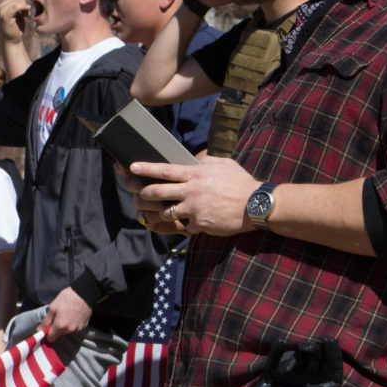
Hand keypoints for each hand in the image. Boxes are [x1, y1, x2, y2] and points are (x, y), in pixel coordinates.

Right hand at [0, 0, 32, 45]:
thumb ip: (20, 3)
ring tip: (26, 15)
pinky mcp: (5, 16)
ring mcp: (2, 11)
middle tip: (27, 13)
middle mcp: (1, 6)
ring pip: (17, 1)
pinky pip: (15, 7)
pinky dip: (23, 8)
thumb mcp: (20, 13)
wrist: (12, 40)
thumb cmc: (17, 27)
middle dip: (25, 2)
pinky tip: (27, 14)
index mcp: (4, 4)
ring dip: (24, 7)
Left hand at [40, 288, 91, 341]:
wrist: (84, 293)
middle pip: (60, 334)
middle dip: (58, 327)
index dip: (48, 333)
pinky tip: (74, 314)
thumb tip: (39, 329)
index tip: (48, 327)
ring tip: (68, 314)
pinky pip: (75, 328)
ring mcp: (78, 328)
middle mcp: (69, 330)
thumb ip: (46, 320)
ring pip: (68, 331)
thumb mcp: (53, 307)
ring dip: (66, 325)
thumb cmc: (67, 298)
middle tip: (59, 316)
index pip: (51, 338)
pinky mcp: (84, 326)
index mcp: (60, 326)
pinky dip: (74, 323)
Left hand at [126, 156, 258, 235]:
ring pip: (167, 212)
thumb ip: (206, 162)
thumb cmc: (240, 183)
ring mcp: (194, 209)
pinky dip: (186, 225)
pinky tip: (193, 223)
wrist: (256, 205)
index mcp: (196, 174)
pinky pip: (185, 226)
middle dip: (143, 193)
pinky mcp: (199, 225)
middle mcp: (192, 190)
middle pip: (158, 192)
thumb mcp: (224, 164)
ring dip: (161, 212)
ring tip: (161, 212)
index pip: (165, 170)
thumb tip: (196, 161)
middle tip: (137, 194)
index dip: (146, 168)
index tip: (131, 167)